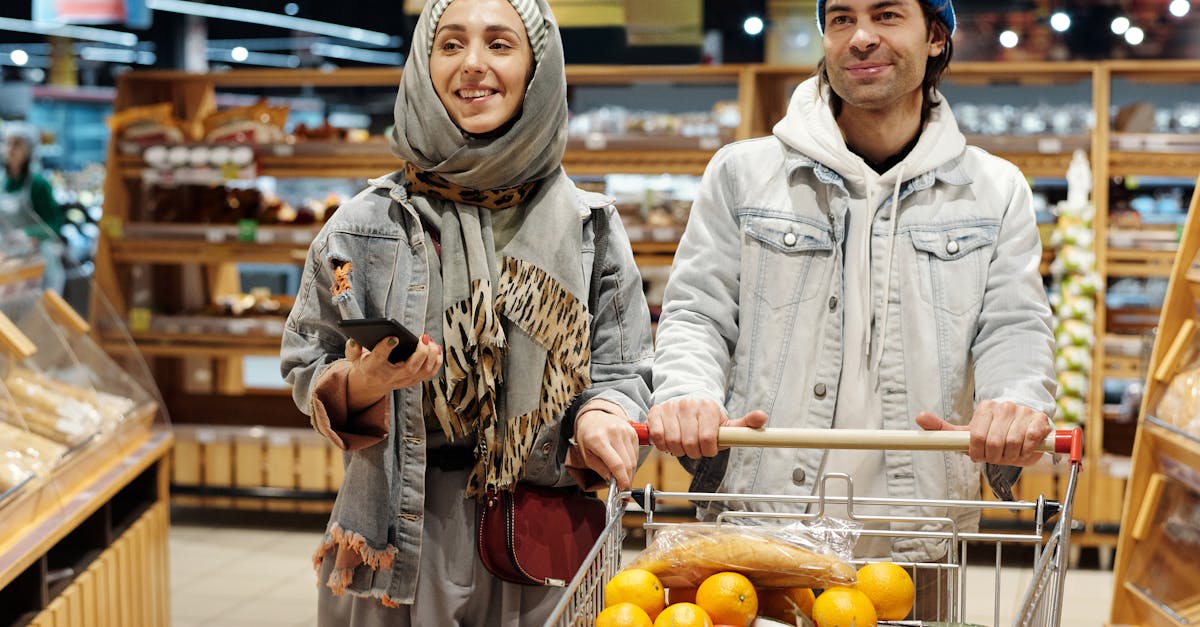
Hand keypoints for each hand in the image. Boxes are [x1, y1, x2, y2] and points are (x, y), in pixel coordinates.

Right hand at [345, 334, 442, 412]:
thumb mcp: (354, 358)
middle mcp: (391, 376)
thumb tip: (354, 340)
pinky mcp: (413, 380)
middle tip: (424, 337)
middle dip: (420, 352)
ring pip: (423, 371)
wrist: (371, 385)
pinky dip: (436, 361)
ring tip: (431, 340)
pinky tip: (437, 348)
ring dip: (431, 356)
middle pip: (410, 368)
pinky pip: (429, 373)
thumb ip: (352, 349)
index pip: (379, 358)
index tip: (394, 337)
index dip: (386, 347)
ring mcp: (404, 380)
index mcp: (373, 368)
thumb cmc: (365, 365)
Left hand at [565, 400, 638, 489]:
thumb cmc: (587, 436)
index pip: (617, 464)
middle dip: (627, 479)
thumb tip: (613, 481)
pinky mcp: (633, 432)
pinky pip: (636, 453)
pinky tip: (625, 464)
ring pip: (634, 459)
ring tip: (622, 476)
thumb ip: (600, 469)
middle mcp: (614, 433)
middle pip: (627, 463)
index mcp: (599, 439)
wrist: (594, 416)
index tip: (622, 489)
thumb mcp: (586, 455)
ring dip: (630, 472)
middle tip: (623, 487)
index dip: (621, 480)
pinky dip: (632, 462)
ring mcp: (625, 431)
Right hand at [646, 397, 767, 458]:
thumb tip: (762, 417)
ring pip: (673, 442)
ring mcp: (670, 408)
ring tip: (683, 444)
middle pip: (689, 444)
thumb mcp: (726, 421)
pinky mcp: (655, 412)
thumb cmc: (706, 417)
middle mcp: (688, 405)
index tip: (709, 448)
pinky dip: (663, 445)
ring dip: (678, 450)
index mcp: (707, 407)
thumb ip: (745, 424)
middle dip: (694, 452)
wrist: (684, 398)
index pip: (707, 440)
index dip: (708, 450)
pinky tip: (670, 440)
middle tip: (696, 448)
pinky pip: (658, 437)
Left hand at [916, 400, 1051, 465]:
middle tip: (997, 456)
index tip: (980, 455)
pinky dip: (1026, 451)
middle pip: (994, 442)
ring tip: (1010, 452)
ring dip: (1011, 455)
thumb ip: (943, 429)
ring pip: (1013, 443)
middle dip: (995, 456)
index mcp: (986, 408)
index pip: (977, 436)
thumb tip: (919, 417)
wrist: (1024, 424)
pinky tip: (1024, 449)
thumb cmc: (994, 430)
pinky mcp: (1039, 420)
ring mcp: (1023, 412)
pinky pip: (1031, 440)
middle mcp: (1004, 407)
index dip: (978, 452)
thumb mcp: (968, 431)